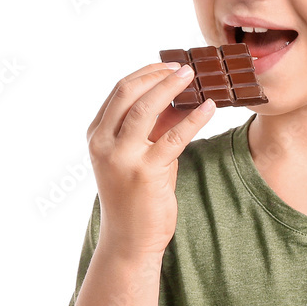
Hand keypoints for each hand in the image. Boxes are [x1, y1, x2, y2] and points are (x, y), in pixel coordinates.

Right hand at [86, 60, 215, 258]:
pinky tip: (209, 108)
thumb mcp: (138, 155)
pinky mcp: (146, 172)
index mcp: (96, 135)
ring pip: (146, 109)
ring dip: (172, 88)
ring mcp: (122, 157)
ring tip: (195, 77)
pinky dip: (194, 118)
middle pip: (129, 93)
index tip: (168, 65)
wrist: (130, 240)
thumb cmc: (135, 196)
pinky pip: (174, 137)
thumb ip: (151, 128)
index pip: (119, 91)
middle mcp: (104, 143)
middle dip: (158, 75)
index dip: (146, 73)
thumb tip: (176, 96)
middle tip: (184, 68)